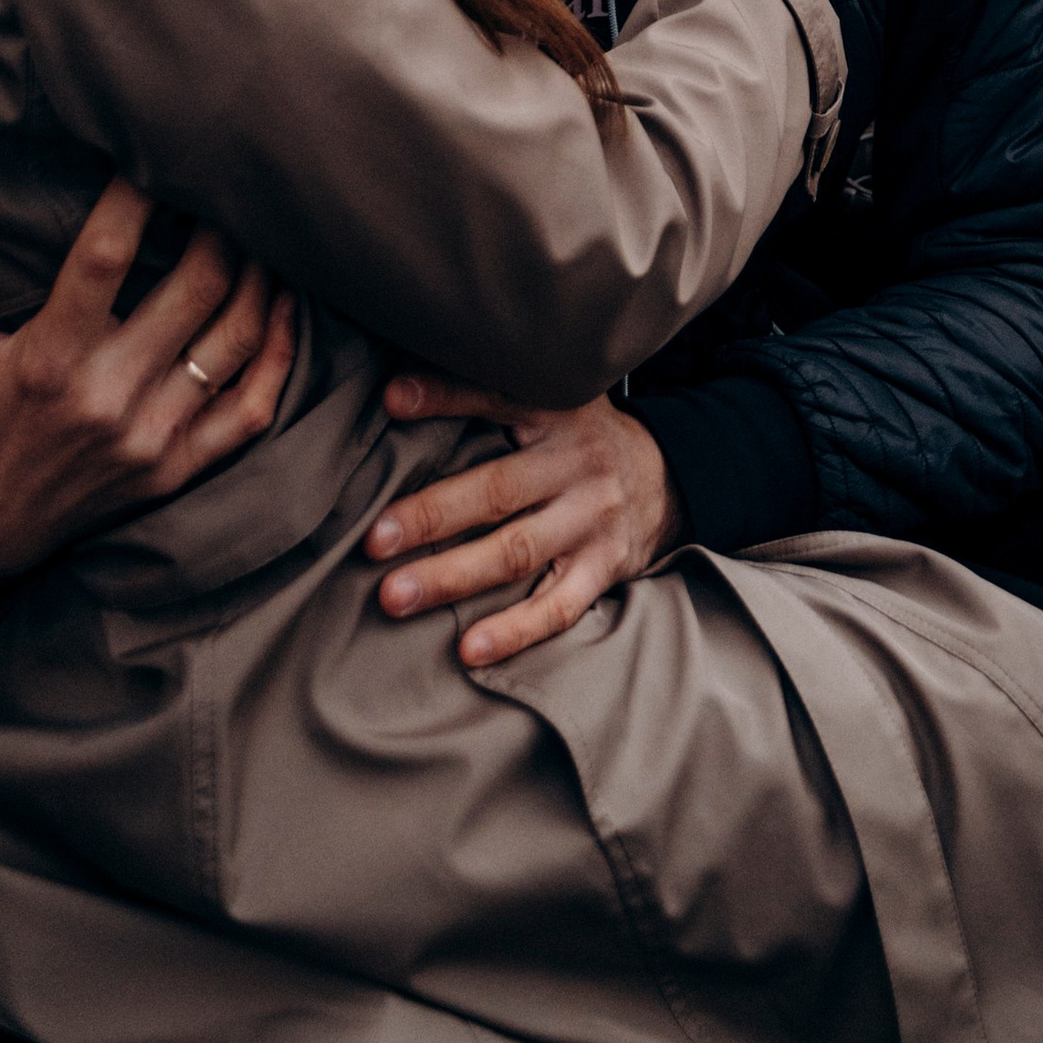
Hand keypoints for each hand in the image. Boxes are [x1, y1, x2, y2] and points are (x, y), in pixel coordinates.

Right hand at [0, 175, 296, 582]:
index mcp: (45, 361)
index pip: (107, 255)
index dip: (140, 193)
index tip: (156, 142)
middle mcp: (106, 400)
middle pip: (196, 288)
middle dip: (223, 222)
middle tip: (231, 174)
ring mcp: (147, 441)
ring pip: (235, 342)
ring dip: (262, 277)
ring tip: (268, 224)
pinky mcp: (170, 474)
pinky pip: (249, 412)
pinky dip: (278, 357)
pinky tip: (286, 308)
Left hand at [367, 384, 681, 666]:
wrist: (667, 477)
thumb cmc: (578, 439)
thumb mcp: (552, 400)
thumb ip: (492, 398)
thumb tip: (395, 393)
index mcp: (556, 411)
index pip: (498, 395)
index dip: (446, 396)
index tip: (392, 401)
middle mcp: (576, 463)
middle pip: (497, 490)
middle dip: (432, 515)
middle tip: (374, 540)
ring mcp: (592, 518)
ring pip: (517, 552)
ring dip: (453, 577)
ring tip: (395, 596)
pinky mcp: (604, 567)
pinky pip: (558, 606)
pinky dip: (514, 631)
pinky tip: (470, 650)